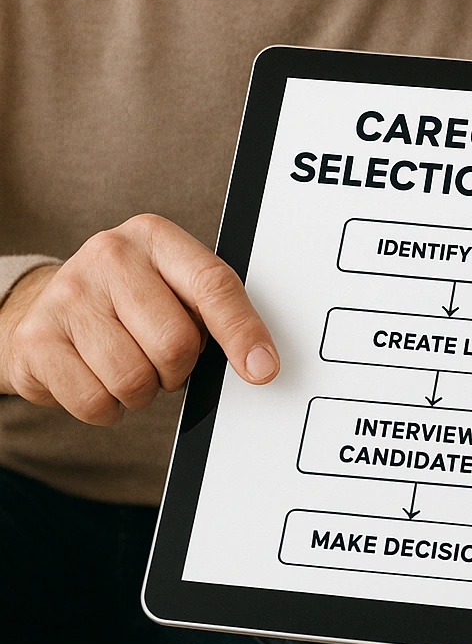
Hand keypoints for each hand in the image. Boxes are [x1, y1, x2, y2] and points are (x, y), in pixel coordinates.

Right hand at [0, 214, 278, 423]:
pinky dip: (106, 407)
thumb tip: (258, 361)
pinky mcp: (37, 339)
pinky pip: (94, 402)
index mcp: (154, 236)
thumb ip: (212, 309)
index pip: (212, 284)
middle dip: (177, 369)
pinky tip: (97, 377)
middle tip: (161, 357)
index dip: (242, 332)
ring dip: (141, 391)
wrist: (47, 304)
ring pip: (134, 379)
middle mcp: (110, 255)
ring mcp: (69, 295)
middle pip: (175, 344)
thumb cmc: (127, 298)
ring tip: (128, 363)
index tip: (262, 368)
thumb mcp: (172, 285)